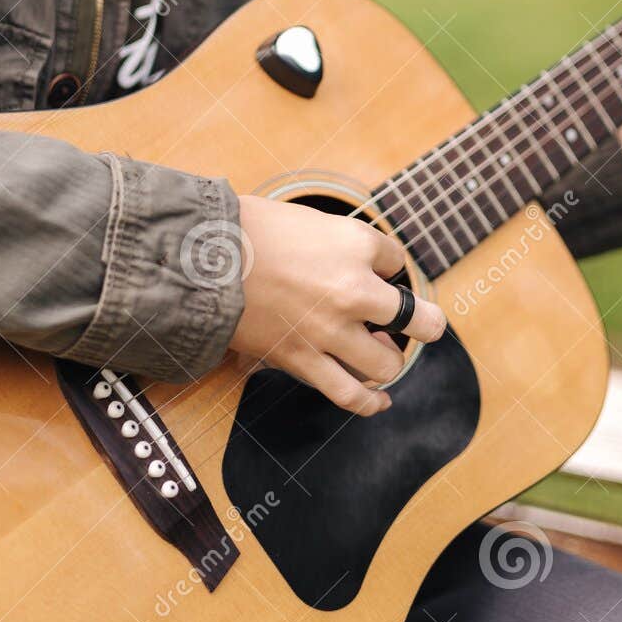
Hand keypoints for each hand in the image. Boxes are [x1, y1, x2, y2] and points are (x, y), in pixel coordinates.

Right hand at [231, 195, 445, 414]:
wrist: (199, 259)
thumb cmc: (248, 231)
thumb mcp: (306, 219)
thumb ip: (338, 243)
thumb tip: (356, 262)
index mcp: (356, 242)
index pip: (397, 260)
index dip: (385, 266)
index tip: (370, 267)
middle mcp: (353, 289)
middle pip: (417, 317)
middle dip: (422, 322)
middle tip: (420, 323)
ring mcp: (331, 330)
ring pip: (388, 363)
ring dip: (390, 360)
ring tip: (382, 353)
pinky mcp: (303, 360)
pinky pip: (350, 393)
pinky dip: (370, 402)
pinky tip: (381, 401)